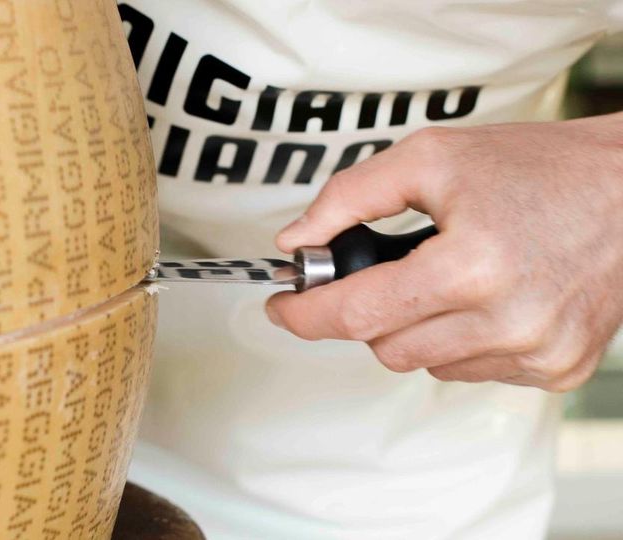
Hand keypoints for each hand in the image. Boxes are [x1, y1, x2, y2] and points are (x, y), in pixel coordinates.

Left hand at [267, 113, 622, 390]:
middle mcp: (509, 322)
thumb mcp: (431, 158)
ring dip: (412, 327)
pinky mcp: (559, 369)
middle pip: (383, 347)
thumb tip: (296, 240)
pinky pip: (471, 371)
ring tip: (444, 276)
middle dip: (364, 312)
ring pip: (424, 364)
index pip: (358, 314)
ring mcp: (538, 354)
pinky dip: (457, 341)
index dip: (305, 314)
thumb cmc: (534, 167)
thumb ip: (350, 197)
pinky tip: (482, 300)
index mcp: (472, 266)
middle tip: (375, 273)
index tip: (281, 306)